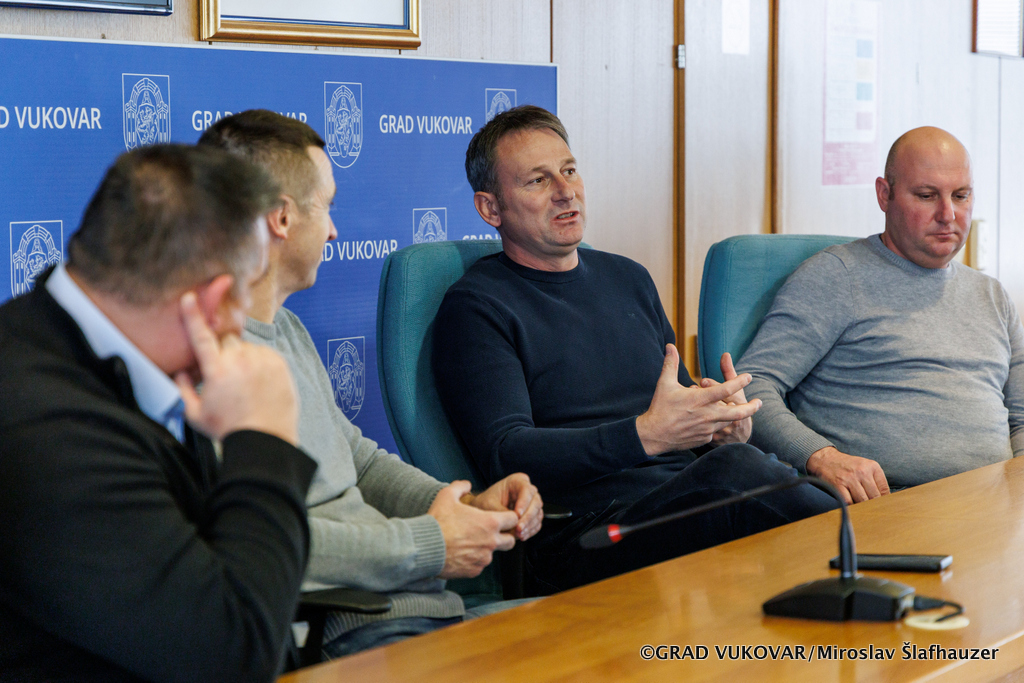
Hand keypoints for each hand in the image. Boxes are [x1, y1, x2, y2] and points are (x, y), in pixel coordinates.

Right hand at [173, 292, 298, 444]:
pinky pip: (265, 353)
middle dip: (224, 352)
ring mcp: (262, 361)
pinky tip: (259, 383)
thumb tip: (178, 372)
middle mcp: (240, 360)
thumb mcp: (195, 415)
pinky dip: (260, 363)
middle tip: (227, 374)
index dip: (193, 315)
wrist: (264, 440)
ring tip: (246, 384)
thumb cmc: (228, 429)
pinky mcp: (280, 364)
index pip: (201, 336)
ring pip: (248, 347)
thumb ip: (182, 390)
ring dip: (244, 358)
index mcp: (216, 370)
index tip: (189, 297)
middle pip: (227, 341)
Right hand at [428, 481, 518, 578]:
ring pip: (493, 554)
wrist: (424, 548)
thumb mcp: (447, 495)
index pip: (513, 519)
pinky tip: (460, 554)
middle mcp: (491, 542)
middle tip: (490, 533)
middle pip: (511, 541)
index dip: (508, 517)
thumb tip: (467, 484)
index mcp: (490, 522)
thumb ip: (460, 487)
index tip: (500, 517)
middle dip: (505, 537)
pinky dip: (473, 560)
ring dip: (485, 549)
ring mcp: (484, 558)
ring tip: (468, 543)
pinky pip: (479, 565)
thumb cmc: (438, 520)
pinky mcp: (475, 571)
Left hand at [469, 473, 542, 540]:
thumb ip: (502, 511)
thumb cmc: (485, 503)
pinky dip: (530, 531)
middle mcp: (528, 491)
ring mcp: (532, 503)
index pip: (527, 490)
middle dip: (527, 517)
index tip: (517, 514)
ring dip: (529, 526)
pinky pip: (537, 523)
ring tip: (518, 535)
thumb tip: (515, 521)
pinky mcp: (533, 516)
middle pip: (536, 503)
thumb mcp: (489, 504)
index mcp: (518, 481)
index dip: (524, 503)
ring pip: (538, 514)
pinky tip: (521, 536)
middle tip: (518, 529)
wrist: (484, 511)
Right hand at [636, 344, 761, 455]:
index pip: (725, 389)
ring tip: (730, 408)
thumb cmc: (660, 407)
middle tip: (760, 402)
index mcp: (699, 399)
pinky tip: (707, 420)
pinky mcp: (704, 439)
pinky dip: (714, 424)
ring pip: (726, 421)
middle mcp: (706, 415)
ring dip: (730, 414)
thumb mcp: (665, 384)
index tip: (748, 377)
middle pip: (736, 412)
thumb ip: (670, 364)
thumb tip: (670, 346)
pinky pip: (715, 430)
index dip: (739, 382)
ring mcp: (706, 429)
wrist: (654, 435)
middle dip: (751, 408)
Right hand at [806, 446, 888, 503]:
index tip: (882, 506)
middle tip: (873, 511)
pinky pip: (849, 502)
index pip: (885, 489)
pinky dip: (851, 506)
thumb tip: (885, 500)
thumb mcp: (865, 467)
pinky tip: (851, 506)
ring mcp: (849, 479)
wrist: (825, 459)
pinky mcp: (838, 486)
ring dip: (862, 507)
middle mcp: (862, 471)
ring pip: (863, 501)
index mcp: (872, 466)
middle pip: (875, 497)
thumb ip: (875, 480)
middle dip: (874, 505)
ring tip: (862, 509)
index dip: (884, 501)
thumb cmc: (847, 466)